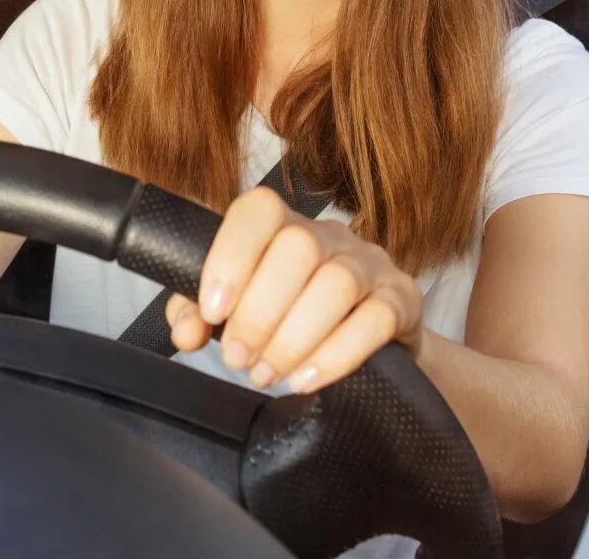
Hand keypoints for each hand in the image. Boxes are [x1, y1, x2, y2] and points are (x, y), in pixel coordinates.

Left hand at [165, 186, 422, 393]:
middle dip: (258, 314)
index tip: (211, 311)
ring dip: (293, 338)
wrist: (372, 345)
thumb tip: (185, 331)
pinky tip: (306, 379)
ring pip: (335, 283)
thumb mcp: (239, 311)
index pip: (257, 210)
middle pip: (297, 250)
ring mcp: (371, 263)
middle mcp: (329, 235)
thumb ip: (199, 314)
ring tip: (267, 374)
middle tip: (238, 359)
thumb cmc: (290, 318)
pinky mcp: (403, 300)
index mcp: (282, 226)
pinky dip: (336, 354)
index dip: (230, 257)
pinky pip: (375, 319)